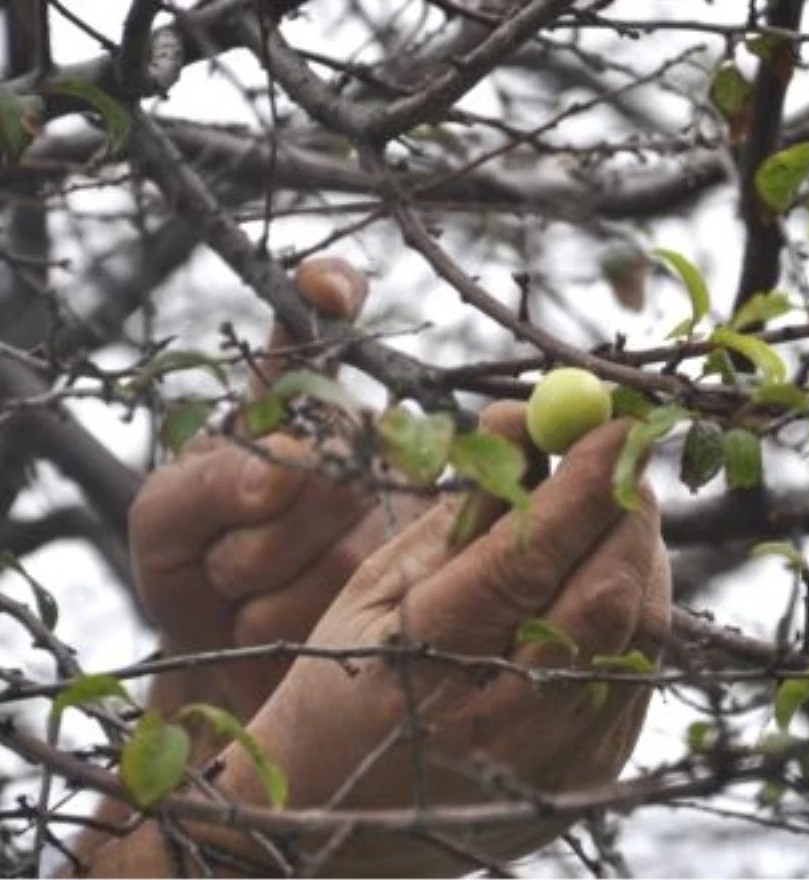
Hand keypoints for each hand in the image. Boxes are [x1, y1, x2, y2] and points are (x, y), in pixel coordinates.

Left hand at [129, 258, 416, 722]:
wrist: (222, 655)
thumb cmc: (192, 563)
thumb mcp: (163, 518)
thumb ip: (205, 483)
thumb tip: (277, 473)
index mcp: (296, 406)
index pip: (321, 329)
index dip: (331, 294)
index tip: (328, 289)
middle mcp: (359, 441)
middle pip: (315, 466)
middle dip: (242, 526)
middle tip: (224, 546)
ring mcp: (392, 508)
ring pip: (320, 543)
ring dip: (252, 580)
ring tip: (247, 586)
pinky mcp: (406, 579)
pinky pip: (322, 597)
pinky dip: (273, 620)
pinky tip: (277, 619)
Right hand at [207, 409, 670, 876]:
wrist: (341, 821)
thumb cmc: (346, 676)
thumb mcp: (375, 585)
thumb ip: (461, 509)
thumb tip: (531, 426)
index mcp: (420, 660)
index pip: (526, 557)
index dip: (582, 484)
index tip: (618, 420)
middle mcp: (496, 719)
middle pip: (603, 594)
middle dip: (625, 507)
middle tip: (621, 455)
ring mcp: (553, 757)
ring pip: (639, 630)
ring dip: (638, 551)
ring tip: (608, 513)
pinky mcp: (593, 774)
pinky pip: (642, 668)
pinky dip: (635, 607)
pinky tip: (603, 578)